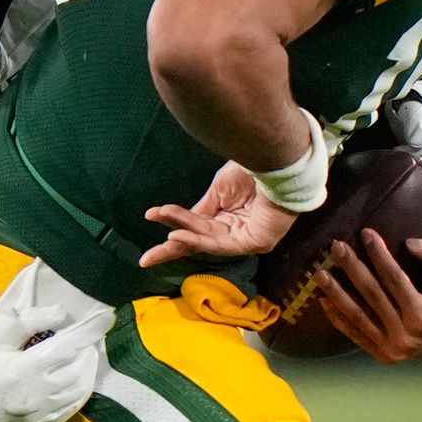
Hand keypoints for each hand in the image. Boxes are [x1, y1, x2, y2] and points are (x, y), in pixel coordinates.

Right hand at [0, 263, 114, 421]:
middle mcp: (37, 398)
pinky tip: (71, 378)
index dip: (92, 328)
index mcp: (25, 371)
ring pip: (81, 392)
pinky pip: (70, 410)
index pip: (71, 346)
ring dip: (87, 370)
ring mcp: (39, 418)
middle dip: (89, 349)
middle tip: (86, 334)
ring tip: (81, 354)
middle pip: (82, 370)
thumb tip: (62, 314)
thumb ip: (29, 320)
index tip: (107, 315)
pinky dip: (78, 391)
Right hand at [140, 161, 297, 267]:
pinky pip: (220, 244)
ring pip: (206, 241)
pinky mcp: (254, 242)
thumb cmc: (252, 170)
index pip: (196, 228)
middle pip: (198, 242)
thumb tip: (182, 224)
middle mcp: (236, 230)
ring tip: (166, 238)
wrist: (277, 162)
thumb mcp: (219, 189)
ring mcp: (245, 238)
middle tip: (145, 260)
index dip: (174, 229)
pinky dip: (198, 240)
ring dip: (184, 238)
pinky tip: (178, 236)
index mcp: (227, 215)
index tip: (149, 227)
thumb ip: (202, 210)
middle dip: (172, 249)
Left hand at [314, 230, 421, 362]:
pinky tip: (323, 299)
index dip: (379, 256)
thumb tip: (411, 242)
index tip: (366, 233)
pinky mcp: (382, 354)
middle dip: (352, 268)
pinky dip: (337, 317)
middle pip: (372, 295)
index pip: (395, 280)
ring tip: (320, 272)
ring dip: (336, 293)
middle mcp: (405, 335)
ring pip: (358, 315)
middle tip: (336, 246)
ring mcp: (392, 348)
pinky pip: (354, 333)